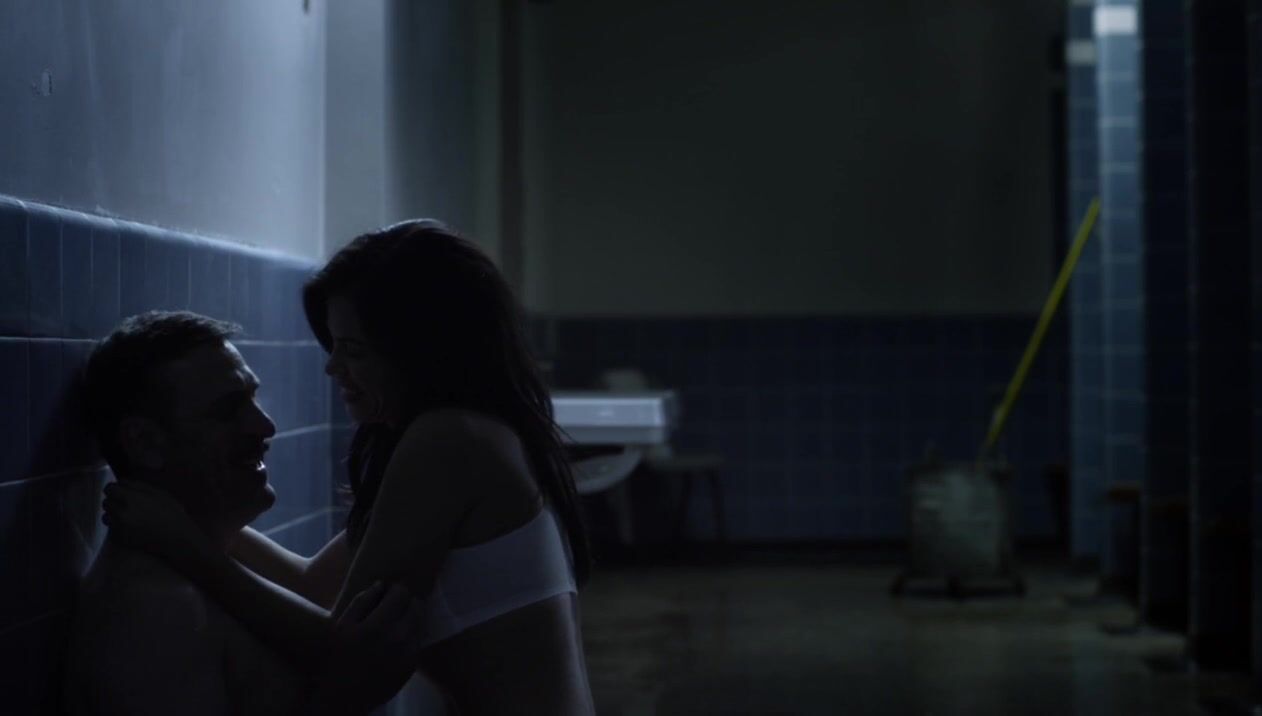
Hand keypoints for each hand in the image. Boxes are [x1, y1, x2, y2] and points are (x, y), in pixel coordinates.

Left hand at [102, 481, 205, 564]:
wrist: (177, 537)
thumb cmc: (171, 512)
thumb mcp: (158, 493)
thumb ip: (137, 486)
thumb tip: (121, 482)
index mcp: (130, 498)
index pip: (109, 488)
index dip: (116, 489)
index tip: (122, 491)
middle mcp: (121, 512)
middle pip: (106, 502)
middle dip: (114, 502)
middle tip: (127, 504)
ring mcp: (119, 527)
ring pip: (105, 517)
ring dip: (113, 515)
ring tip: (127, 516)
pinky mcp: (121, 539)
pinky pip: (112, 529)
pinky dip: (118, 527)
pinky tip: (131, 527)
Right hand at [315, 582, 424, 713]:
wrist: (343, 698)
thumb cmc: (338, 658)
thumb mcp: (341, 626)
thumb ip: (361, 602)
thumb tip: (382, 584)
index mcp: (376, 626)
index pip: (401, 593)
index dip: (395, 590)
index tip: (388, 595)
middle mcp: (396, 639)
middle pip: (416, 606)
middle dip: (407, 603)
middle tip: (395, 608)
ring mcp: (407, 654)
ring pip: (421, 622)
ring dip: (411, 618)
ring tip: (397, 623)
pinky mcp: (412, 666)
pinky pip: (419, 641)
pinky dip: (411, 636)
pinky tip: (397, 641)